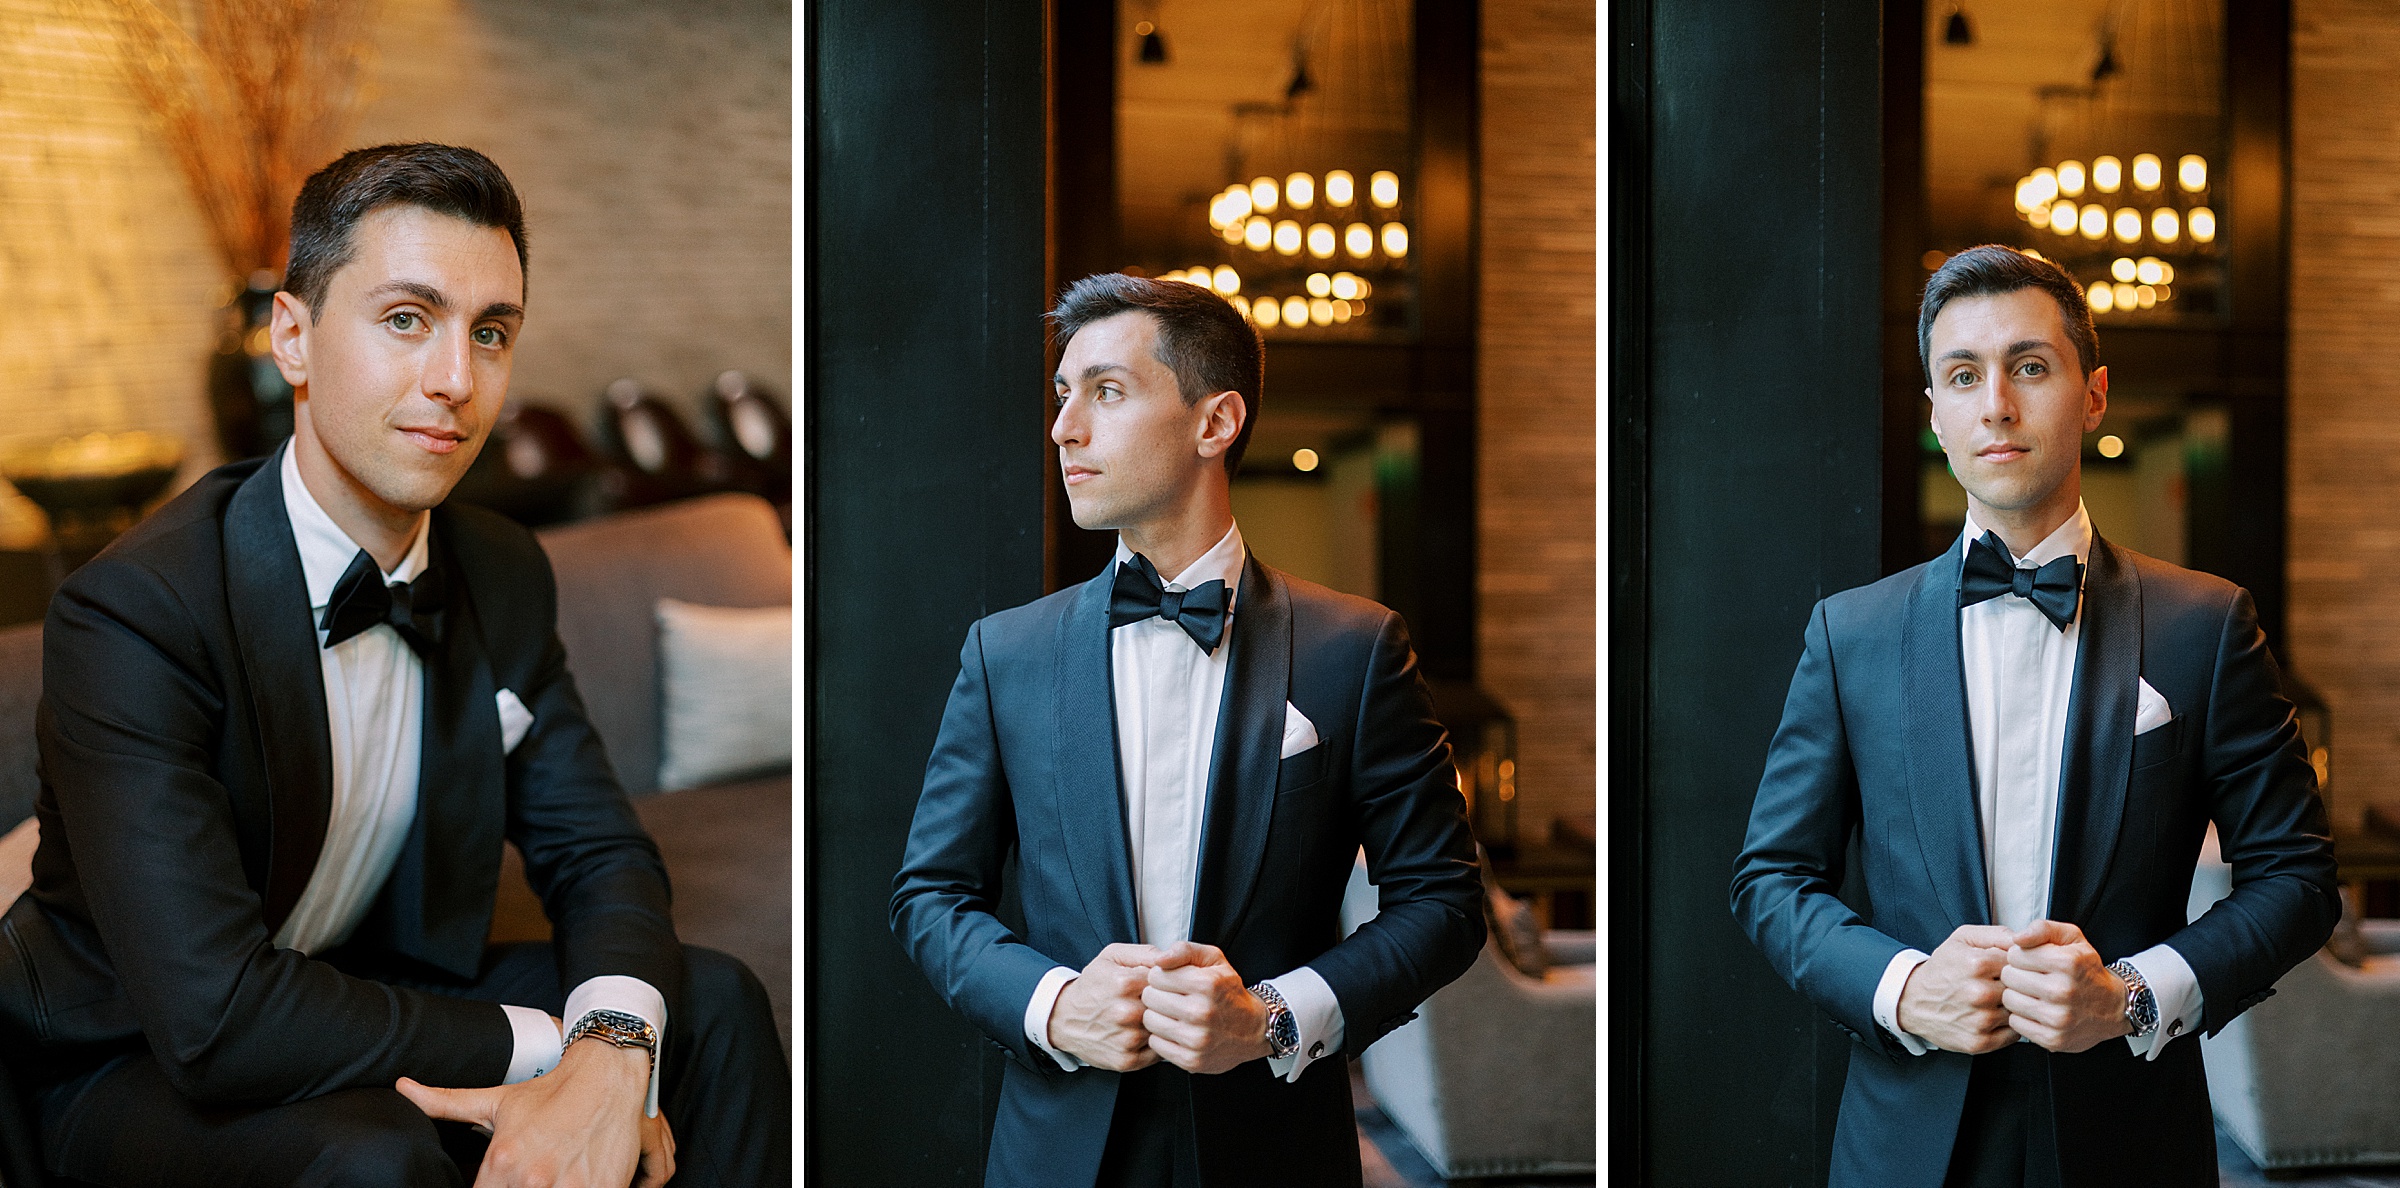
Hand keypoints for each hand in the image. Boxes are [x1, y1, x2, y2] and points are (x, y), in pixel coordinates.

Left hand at [397, 1037, 673, 1187]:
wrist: (609, 1072)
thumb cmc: (552, 1089)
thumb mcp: (497, 1100)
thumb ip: (446, 1103)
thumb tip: (402, 1089)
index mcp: (503, 1162)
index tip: (502, 1182)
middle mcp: (533, 1179)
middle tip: (531, 1177)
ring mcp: (571, 1187)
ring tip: (550, 1178)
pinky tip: (573, 1180)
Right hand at [1048, 943, 1164, 1071]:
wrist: (1063, 1018)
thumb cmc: (1091, 986)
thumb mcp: (1112, 957)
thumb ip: (1145, 952)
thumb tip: (1172, 957)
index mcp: (1124, 983)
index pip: (1167, 981)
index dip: (1165, 983)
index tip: (1156, 985)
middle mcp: (1126, 1013)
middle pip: (1168, 1007)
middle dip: (1165, 1005)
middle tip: (1148, 1003)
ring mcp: (1127, 1039)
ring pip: (1164, 1030)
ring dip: (1160, 1025)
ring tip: (1142, 1018)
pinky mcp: (1126, 1060)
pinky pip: (1157, 1053)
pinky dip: (1154, 1044)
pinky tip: (1140, 1034)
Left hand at [1140, 941, 1270, 1074]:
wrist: (1254, 1029)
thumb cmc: (1229, 993)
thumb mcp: (1214, 959)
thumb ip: (1184, 950)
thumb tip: (1159, 960)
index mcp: (1207, 984)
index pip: (1155, 975)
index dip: (1161, 976)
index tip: (1172, 981)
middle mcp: (1202, 1012)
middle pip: (1149, 998)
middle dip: (1157, 995)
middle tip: (1172, 998)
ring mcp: (1197, 1039)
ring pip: (1149, 1021)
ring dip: (1158, 1016)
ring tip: (1174, 1014)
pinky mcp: (1192, 1060)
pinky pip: (1156, 1044)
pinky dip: (1162, 1037)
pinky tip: (1177, 1031)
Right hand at [1895, 924, 2017, 1053]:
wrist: (1912, 1000)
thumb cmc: (1941, 970)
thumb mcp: (1962, 939)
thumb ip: (1997, 934)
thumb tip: (2027, 940)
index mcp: (1978, 964)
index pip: (2022, 963)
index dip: (2016, 966)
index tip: (2005, 968)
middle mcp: (1979, 993)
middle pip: (2023, 989)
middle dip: (2016, 987)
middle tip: (1999, 985)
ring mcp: (1980, 1020)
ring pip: (2019, 1012)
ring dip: (2012, 1008)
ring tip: (1994, 1001)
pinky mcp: (1979, 1041)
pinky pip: (2013, 1035)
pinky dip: (2007, 1027)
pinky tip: (1992, 1017)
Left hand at [2001, 919, 2131, 1053]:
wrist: (2114, 1008)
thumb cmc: (2087, 971)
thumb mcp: (2072, 938)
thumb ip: (2042, 929)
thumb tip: (2017, 938)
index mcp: (2067, 963)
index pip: (2014, 954)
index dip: (2020, 955)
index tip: (2032, 961)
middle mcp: (2063, 991)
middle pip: (2008, 977)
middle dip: (2016, 974)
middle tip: (2033, 978)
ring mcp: (2058, 1018)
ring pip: (2008, 1000)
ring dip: (2017, 995)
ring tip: (2034, 994)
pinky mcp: (2053, 1039)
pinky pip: (2015, 1022)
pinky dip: (2022, 1016)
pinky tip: (2037, 1010)